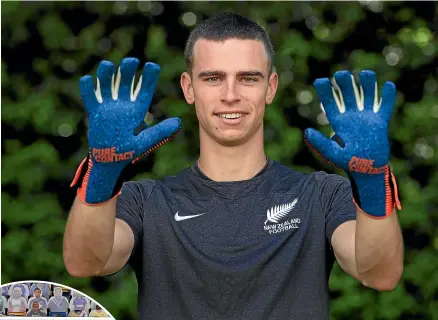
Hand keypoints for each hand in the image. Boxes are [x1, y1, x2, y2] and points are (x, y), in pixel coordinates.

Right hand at [71, 58, 180, 204]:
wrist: (109, 160)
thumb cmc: (128, 151)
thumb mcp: (145, 142)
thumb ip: (160, 132)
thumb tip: (178, 122)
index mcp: (137, 110)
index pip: (144, 91)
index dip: (149, 78)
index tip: (153, 66)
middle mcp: (123, 105)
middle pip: (126, 84)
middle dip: (128, 71)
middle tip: (132, 61)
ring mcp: (108, 107)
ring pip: (108, 86)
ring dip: (107, 75)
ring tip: (108, 65)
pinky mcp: (95, 112)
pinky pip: (90, 98)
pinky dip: (87, 88)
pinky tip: (87, 79)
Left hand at [304, 70, 400, 217]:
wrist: (367, 170)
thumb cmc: (348, 163)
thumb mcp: (332, 154)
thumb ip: (320, 143)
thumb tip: (306, 131)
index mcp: (338, 122)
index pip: (330, 103)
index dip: (325, 91)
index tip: (320, 80)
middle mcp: (351, 116)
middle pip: (348, 94)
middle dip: (345, 83)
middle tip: (341, 74)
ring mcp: (366, 117)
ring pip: (366, 95)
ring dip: (367, 84)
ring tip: (365, 74)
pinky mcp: (380, 122)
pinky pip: (384, 106)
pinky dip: (387, 96)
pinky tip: (388, 85)